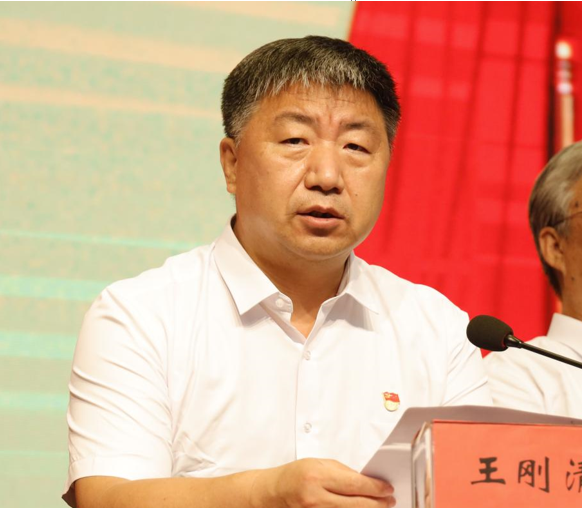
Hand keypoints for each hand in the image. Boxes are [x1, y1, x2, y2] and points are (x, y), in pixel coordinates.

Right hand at [251, 458, 395, 507]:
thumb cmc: (294, 475)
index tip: (387, 488)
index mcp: (318, 477)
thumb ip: (343, 472)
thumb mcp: (318, 464)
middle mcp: (316, 498)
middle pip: (358, 505)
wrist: (272, 493)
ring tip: (380, 507)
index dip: (376, 488)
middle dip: (378, 503)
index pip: (356, 485)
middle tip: (389, 500)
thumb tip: (367, 482)